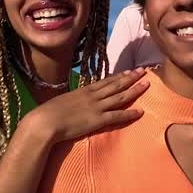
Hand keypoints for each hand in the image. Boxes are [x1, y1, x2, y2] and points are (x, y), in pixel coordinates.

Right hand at [24, 68, 149, 143]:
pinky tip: (141, 111)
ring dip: (135, 90)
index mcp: (83, 90)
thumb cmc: (48, 113)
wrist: (45, 121)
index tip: (128, 71)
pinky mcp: (98, 120)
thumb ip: (71, 101)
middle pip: (116, 85)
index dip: (118, 76)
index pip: (105, 81)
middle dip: (131, 77)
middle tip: (143, 71)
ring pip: (120, 96)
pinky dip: (130, 113)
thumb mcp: (62, 101)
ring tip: (147, 84)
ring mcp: (97, 107)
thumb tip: (73, 102)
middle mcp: (93, 96)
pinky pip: (118, 116)